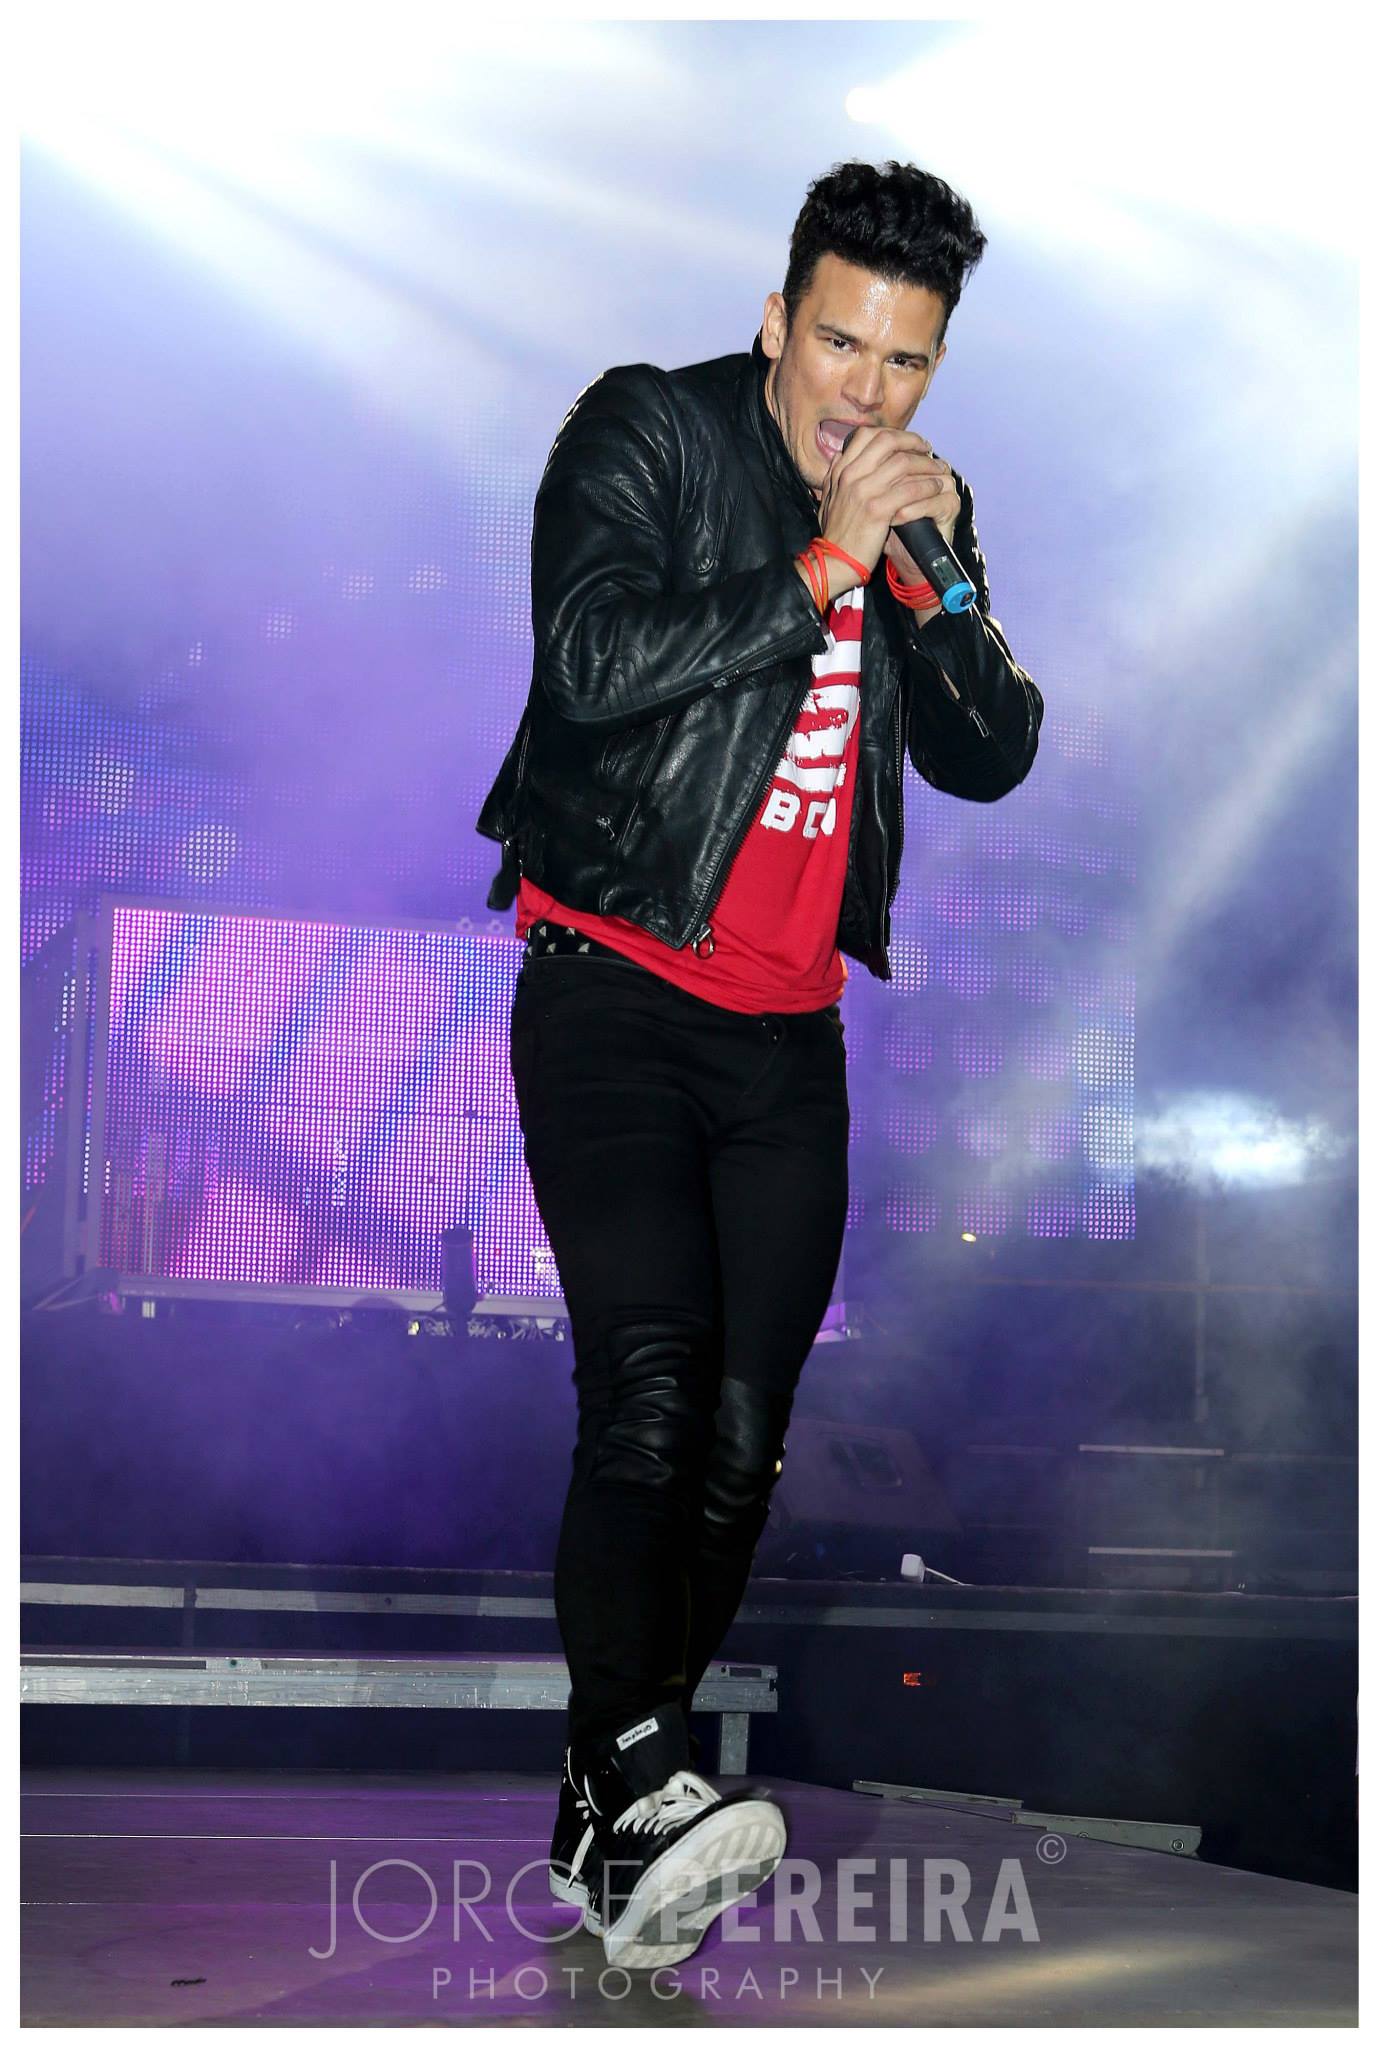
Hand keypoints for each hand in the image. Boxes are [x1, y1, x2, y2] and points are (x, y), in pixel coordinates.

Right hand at [816, 427, 960, 595]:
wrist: (833, 562)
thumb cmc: (836, 534)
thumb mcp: (829, 498)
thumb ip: (836, 476)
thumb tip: (843, 456)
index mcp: (840, 470)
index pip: (867, 435)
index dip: (893, 434)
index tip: (907, 442)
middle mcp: (850, 476)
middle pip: (887, 441)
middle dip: (912, 441)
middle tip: (927, 450)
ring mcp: (863, 492)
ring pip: (903, 463)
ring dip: (925, 464)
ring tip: (938, 470)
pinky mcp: (877, 510)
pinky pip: (909, 489)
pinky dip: (927, 486)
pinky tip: (935, 488)